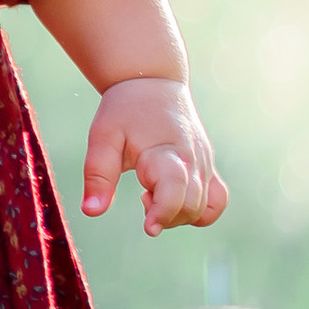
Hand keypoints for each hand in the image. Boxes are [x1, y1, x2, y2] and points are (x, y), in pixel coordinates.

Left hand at [82, 77, 226, 235]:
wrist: (152, 81)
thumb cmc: (124, 110)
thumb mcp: (102, 137)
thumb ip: (98, 176)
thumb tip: (91, 212)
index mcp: (166, 151)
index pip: (176, 190)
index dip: (164, 213)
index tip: (149, 227)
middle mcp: (192, 159)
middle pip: (193, 205)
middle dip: (167, 216)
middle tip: (142, 198)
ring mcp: (204, 163)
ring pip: (206, 207)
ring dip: (180, 214)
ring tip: (153, 193)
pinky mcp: (208, 166)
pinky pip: (217, 199)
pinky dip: (199, 211)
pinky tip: (173, 200)